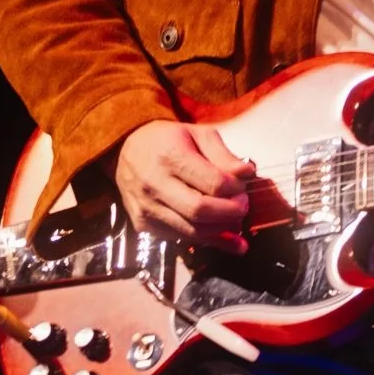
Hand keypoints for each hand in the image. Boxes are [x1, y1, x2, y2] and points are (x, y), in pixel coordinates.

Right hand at [111, 119, 255, 251]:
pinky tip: (224, 238)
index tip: (243, 187)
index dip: (235, 189)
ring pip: (191, 231)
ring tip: (238, 225)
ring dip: (221, 233)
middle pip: (200, 211)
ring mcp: (147, 208)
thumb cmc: (167, 140)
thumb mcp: (198, 134)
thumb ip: (224, 155)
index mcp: (171, 156)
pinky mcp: (143, 224)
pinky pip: (179, 238)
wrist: (125, 151)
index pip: (212, 183)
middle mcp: (155, 184)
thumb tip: (248, 173)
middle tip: (243, 206)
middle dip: (229, 213)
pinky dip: (204, 240)